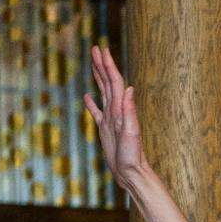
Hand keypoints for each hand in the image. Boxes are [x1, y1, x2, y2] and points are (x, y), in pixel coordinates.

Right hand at [83, 45, 151, 187]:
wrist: (131, 173)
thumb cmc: (133, 156)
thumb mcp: (131, 133)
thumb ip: (130, 111)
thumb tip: (129, 88)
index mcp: (121, 110)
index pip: (114, 82)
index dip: (108, 65)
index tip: (102, 49)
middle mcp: (116, 111)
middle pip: (108, 82)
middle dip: (102, 65)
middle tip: (96, 48)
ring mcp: (110, 119)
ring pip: (103, 92)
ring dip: (98, 77)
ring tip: (93, 64)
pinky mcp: (105, 129)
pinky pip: (96, 112)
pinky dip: (91, 103)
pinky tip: (87, 96)